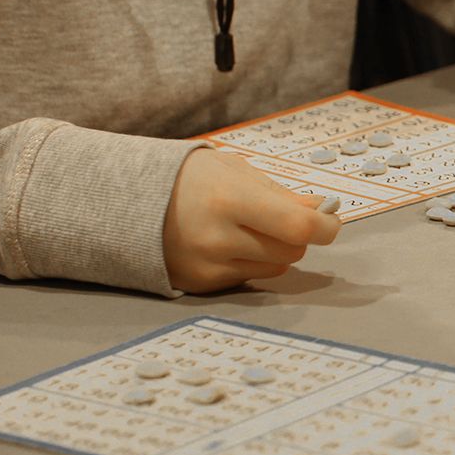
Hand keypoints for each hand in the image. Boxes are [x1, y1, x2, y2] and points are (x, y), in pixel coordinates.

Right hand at [163, 149, 340, 292]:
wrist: (125, 199)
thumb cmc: (189, 178)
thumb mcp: (235, 171)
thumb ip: (282, 194)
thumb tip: (323, 211)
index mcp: (230, 201)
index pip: (299, 227)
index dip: (326, 227)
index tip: (330, 220)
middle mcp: (218, 239)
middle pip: (293, 250)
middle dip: (297, 235)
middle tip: (279, 218)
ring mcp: (208, 265)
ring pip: (276, 267)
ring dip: (274, 250)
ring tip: (246, 228)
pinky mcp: (201, 283)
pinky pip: (250, 278)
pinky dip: (250, 262)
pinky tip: (226, 243)